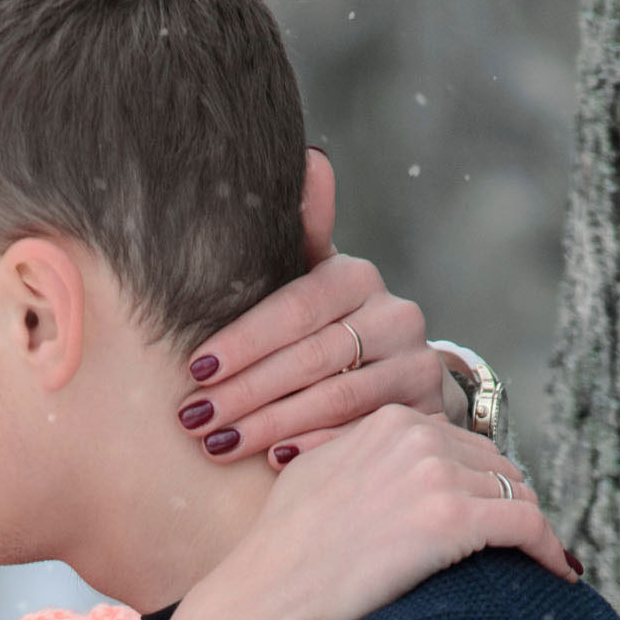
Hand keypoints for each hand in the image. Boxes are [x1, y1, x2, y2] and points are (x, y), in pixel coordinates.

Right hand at [151, 407, 577, 619]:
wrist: (266, 601)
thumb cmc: (277, 558)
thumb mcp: (310, 479)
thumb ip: (354, 459)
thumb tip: (378, 475)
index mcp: (385, 421)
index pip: (459, 441)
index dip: (477, 481)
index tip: (486, 516)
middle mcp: (415, 435)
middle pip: (495, 463)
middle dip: (505, 503)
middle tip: (517, 545)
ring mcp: (435, 473)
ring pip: (518, 492)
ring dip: (527, 529)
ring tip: (538, 564)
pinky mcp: (452, 517)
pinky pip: (528, 525)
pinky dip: (548, 550)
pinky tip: (557, 574)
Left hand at [176, 252, 449, 466]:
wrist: (400, 380)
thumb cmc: (329, 331)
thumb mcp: (310, 284)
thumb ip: (302, 234)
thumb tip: (311, 158)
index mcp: (356, 278)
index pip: (295, 307)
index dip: (245, 340)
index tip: (195, 370)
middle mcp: (395, 315)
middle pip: (312, 356)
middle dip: (246, 391)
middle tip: (194, 420)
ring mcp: (416, 364)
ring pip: (337, 397)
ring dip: (272, 424)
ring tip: (218, 445)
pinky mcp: (424, 411)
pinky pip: (365, 432)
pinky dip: (318, 447)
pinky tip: (274, 462)